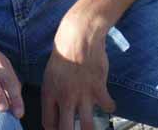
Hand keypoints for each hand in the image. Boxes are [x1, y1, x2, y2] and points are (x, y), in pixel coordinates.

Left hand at [41, 14, 115, 129]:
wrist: (79, 36)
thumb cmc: (63, 53)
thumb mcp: (49, 75)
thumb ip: (52, 94)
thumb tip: (56, 109)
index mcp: (49, 94)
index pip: (48, 123)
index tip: (60, 129)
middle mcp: (64, 98)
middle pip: (65, 129)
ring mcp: (82, 93)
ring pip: (86, 125)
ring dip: (90, 129)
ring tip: (92, 128)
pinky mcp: (98, 86)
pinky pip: (107, 106)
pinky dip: (109, 107)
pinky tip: (108, 105)